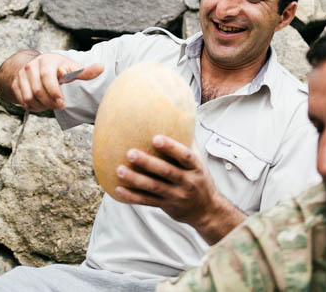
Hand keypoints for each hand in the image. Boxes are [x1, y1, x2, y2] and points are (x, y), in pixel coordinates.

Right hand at [0, 50, 102, 111]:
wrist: (36, 66)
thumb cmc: (58, 68)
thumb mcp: (71, 68)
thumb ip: (84, 71)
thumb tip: (102, 67)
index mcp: (47, 61)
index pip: (47, 77)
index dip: (54, 92)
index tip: (62, 104)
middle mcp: (31, 66)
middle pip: (38, 90)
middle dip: (50, 102)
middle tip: (59, 106)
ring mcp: (21, 75)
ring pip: (30, 98)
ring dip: (41, 106)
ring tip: (50, 105)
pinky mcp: (15, 84)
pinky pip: (23, 101)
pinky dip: (33, 107)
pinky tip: (41, 105)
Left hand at [114, 135, 245, 243]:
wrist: (206, 210)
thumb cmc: (199, 178)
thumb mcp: (199, 162)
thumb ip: (188, 143)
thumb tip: (179, 115)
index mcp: (196, 167)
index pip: (185, 156)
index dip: (171, 147)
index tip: (156, 138)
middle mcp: (188, 182)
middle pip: (166, 172)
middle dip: (147, 163)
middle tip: (130, 153)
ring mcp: (177, 196)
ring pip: (154, 187)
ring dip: (136, 179)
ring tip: (119, 169)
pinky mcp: (166, 206)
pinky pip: (147, 201)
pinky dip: (132, 197)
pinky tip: (118, 189)